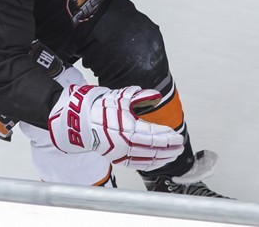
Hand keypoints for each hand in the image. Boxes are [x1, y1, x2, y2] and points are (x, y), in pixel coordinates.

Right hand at [48, 85, 184, 170]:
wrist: (79, 122)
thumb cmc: (99, 108)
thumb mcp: (120, 97)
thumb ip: (139, 96)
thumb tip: (155, 95)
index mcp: (126, 128)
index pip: (152, 135)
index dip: (166, 137)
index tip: (177, 136)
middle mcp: (124, 144)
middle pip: (152, 149)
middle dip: (168, 148)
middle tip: (179, 146)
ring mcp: (120, 153)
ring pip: (146, 159)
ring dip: (162, 158)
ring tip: (173, 154)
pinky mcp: (116, 158)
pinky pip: (137, 164)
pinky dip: (150, 163)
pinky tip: (158, 161)